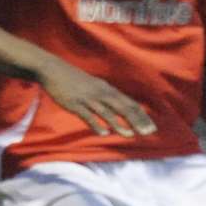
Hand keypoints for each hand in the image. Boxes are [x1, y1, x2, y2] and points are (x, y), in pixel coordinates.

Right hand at [37, 59, 156, 136]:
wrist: (53, 70)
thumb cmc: (77, 80)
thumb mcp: (97, 86)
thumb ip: (109, 97)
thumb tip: (124, 108)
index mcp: (108, 90)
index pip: (130, 104)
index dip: (142, 116)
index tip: (152, 127)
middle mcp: (101, 93)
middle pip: (122, 108)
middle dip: (136, 121)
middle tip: (148, 133)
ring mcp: (87, 99)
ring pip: (106, 112)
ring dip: (119, 124)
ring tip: (130, 135)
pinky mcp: (74, 104)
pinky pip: (87, 115)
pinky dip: (96, 124)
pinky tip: (104, 133)